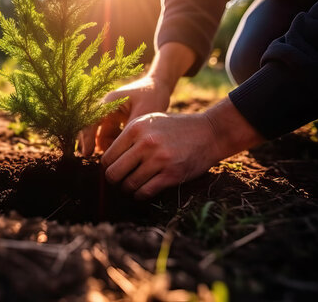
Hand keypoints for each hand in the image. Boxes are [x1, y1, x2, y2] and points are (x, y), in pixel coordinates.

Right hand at [79, 76, 170, 155]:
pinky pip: (107, 136)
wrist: (160, 87)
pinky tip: (121, 153)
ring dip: (104, 146)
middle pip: (89, 128)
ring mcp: (109, 115)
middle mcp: (104, 108)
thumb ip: (131, 130)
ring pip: (99, 135)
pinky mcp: (115, 121)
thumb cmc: (153, 95)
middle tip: (95, 161)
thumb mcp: (144, 112)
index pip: (90, 120)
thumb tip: (121, 151)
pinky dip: (112, 145)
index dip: (87, 138)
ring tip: (115, 159)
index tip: (88, 153)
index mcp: (108, 101)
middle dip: (90, 144)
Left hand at [101, 99, 264, 199]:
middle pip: (113, 173)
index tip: (114, 170)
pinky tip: (142, 191)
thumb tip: (107, 159)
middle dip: (114, 181)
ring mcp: (159, 159)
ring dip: (128, 189)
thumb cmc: (175, 128)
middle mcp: (145, 143)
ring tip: (132, 186)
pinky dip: (140, 195)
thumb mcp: (149, 122)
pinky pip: (145, 192)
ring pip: (128, 184)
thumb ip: (129, 137)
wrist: (210, 132)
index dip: (108, 167)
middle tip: (119, 182)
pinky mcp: (171, 174)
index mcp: (136, 128)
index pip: (107, 157)